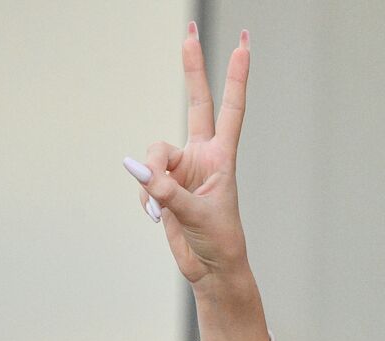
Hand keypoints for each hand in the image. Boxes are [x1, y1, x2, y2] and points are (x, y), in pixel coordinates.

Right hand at [126, 22, 268, 340]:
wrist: (210, 269)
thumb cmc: (218, 242)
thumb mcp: (198, 216)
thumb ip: (167, 192)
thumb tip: (140, 170)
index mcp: (222, 157)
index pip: (230, 110)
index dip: (236, 78)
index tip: (244, 45)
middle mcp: (201, 156)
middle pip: (195, 102)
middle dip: (192, 68)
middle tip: (188, 28)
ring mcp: (180, 168)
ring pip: (152, 154)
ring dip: (150, 180)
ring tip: (161, 209)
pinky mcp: (162, 184)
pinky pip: (143, 180)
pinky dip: (145, 198)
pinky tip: (157, 217)